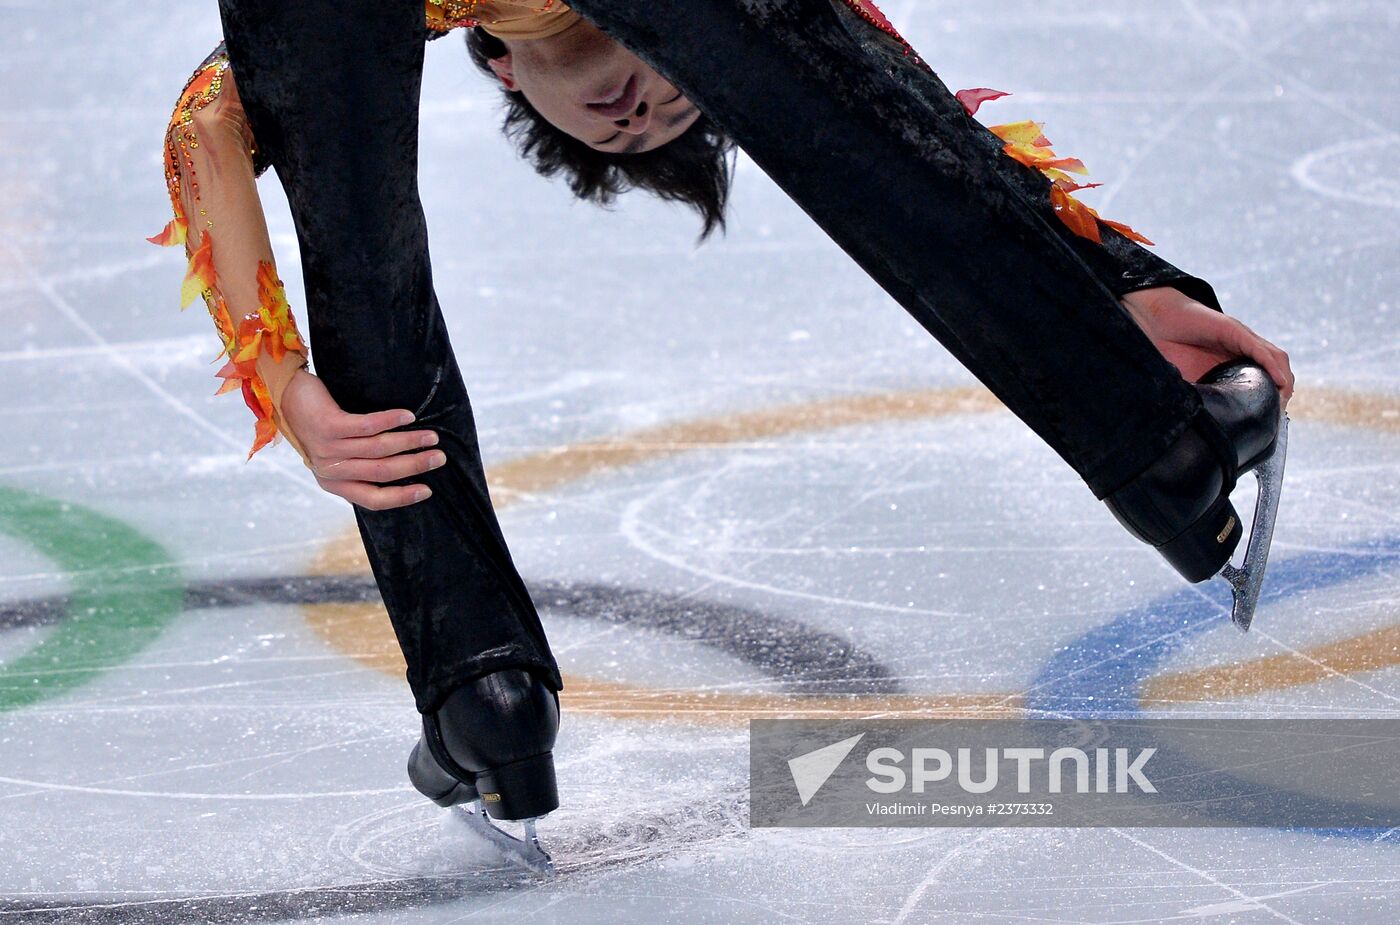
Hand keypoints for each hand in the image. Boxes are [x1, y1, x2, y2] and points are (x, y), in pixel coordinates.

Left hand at [279, 369, 444, 509]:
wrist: (286, 397)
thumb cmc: (318, 425)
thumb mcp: (335, 455)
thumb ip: (359, 467)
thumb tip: (403, 471)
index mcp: (334, 483)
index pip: (373, 500)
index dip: (402, 497)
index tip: (427, 490)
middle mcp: (331, 469)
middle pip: (382, 472)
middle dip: (415, 465)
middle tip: (439, 457)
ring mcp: (328, 448)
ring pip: (379, 449)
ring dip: (410, 442)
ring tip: (431, 436)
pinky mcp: (328, 425)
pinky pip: (368, 425)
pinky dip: (392, 420)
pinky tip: (408, 416)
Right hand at [1121, 286, 1293, 406]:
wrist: (1155, 321)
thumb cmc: (1168, 349)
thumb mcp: (1188, 380)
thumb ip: (1201, 396)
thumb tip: (1206, 425)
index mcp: (1233, 361)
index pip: (1265, 378)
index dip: (1273, 399)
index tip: (1270, 422)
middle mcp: (1242, 348)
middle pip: (1277, 369)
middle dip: (1283, 393)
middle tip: (1277, 417)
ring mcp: (1240, 338)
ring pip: (1275, 359)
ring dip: (1284, 380)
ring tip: (1282, 401)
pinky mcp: (1232, 330)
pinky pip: (1259, 349)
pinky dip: (1271, 365)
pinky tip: (1278, 381)